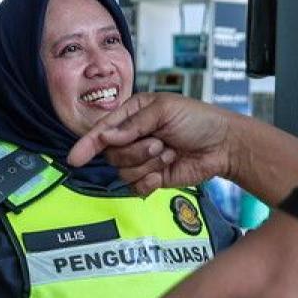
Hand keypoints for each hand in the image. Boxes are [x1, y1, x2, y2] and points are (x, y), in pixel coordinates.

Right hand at [68, 92, 240, 194]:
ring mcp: (142, 159)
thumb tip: (106, 137)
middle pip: (113, 154)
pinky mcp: (152, 178)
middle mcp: (134, 138)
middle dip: (137, 151)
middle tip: (160, 144)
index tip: (75, 158)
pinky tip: (165, 172)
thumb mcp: (164, 110)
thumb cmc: (198, 120)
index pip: (103, 131)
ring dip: (148, 165)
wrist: (223, 146)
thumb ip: (133, 124)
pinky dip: (150, 181)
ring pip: (124, 172)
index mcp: (133, 115)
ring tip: (169, 154)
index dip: (88, 144)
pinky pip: (136, 187)